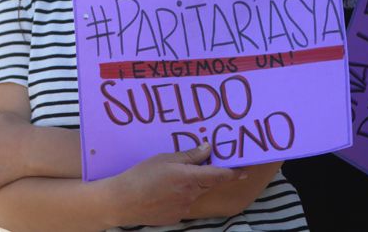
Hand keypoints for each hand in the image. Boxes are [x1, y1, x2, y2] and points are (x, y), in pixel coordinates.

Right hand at [106, 143, 239, 226]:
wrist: (122, 202)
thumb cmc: (141, 175)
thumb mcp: (164, 158)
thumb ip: (189, 155)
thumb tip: (208, 148)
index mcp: (190, 178)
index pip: (219, 176)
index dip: (234, 173)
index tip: (245, 170)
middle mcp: (191, 195)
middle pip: (207, 184)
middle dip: (209, 175)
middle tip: (203, 165)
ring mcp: (183, 209)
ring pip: (194, 194)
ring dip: (190, 185)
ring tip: (168, 178)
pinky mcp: (174, 217)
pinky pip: (182, 203)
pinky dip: (178, 196)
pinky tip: (162, 191)